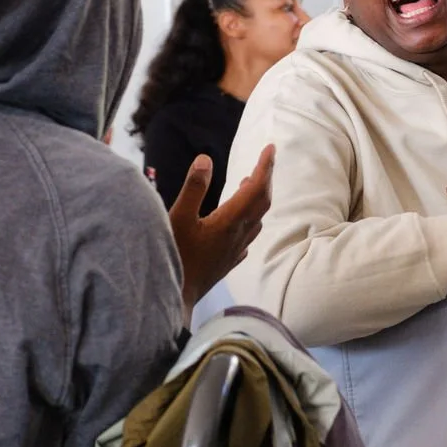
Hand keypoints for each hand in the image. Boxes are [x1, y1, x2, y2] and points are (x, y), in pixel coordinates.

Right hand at [169, 144, 273, 315]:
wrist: (177, 299)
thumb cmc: (176, 258)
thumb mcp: (178, 219)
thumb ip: (193, 189)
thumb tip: (206, 159)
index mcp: (230, 221)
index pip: (256, 188)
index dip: (265, 166)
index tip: (270, 147)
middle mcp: (239, 235)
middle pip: (262, 202)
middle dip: (265, 178)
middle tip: (263, 160)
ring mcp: (235, 250)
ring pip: (256, 219)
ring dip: (257, 198)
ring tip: (248, 183)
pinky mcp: (228, 261)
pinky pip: (247, 236)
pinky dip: (248, 219)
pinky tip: (240, 221)